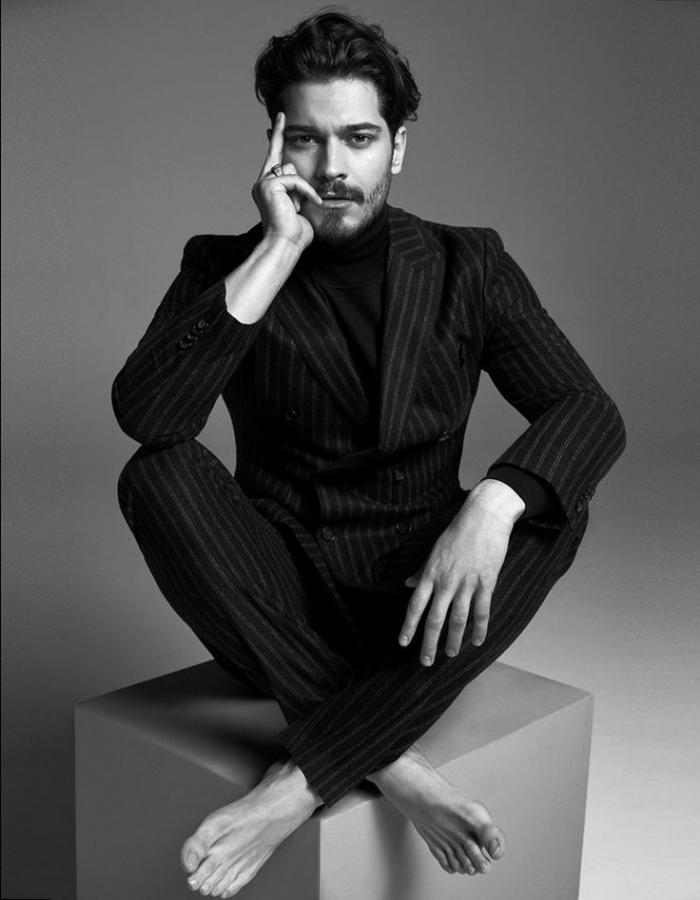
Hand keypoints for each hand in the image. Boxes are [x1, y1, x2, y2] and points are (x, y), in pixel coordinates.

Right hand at [251, 111, 321, 250]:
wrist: (285, 244)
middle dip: (295, 175)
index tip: (279, 118)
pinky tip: (304, 206)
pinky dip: (304, 192)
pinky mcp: (268, 185)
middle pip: (286, 163)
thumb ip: (299, 189)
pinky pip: (295, 180)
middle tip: (287, 136)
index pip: (274, 156)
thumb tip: (300, 175)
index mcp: (268, 188)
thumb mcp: (300, 206)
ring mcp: (263, 183)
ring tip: (298, 209)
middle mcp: (262, 183)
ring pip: (292, 170)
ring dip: (301, 190)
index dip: (277, 137)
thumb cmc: (295, 232)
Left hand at [398, 480, 524, 665]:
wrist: (484, 517)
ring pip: (458, 620)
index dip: (408, 626)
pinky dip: (480, 628)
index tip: (403, 643)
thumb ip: (422, 570)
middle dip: (429, 643)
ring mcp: (467, 583)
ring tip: (450, 655)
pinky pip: (482, 611)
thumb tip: (408, 583)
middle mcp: (446, 582)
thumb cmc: (457, 532)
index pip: (415, 606)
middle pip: (435, 619)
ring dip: (453, 640)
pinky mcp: (486, 583)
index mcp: (431, 574)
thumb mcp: (434, 550)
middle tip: (425, 662)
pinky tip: (478, 641)